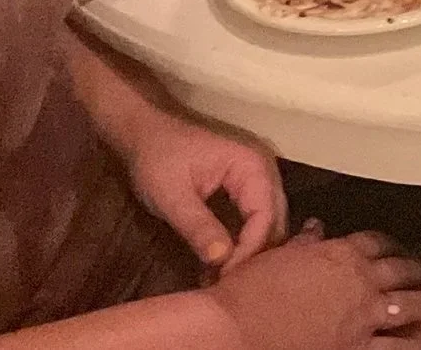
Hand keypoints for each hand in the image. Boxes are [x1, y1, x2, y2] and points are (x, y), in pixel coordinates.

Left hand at [120, 110, 285, 273]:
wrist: (145, 133)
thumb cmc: (158, 158)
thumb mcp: (172, 195)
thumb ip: (197, 226)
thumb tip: (221, 259)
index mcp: (251, 166)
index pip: (265, 217)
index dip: (249, 251)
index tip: (225, 279)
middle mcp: (264, 171)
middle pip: (275, 222)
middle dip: (254, 256)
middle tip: (226, 286)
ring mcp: (258, 179)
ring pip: (269, 224)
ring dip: (250, 252)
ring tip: (223, 280)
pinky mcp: (246, 189)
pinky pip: (256, 220)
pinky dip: (244, 243)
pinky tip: (223, 265)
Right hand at [209, 223, 420, 349]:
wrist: (237, 329)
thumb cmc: (250, 291)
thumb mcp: (277, 256)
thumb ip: (304, 243)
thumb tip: (316, 228)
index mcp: (340, 254)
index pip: (375, 243)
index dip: (390, 245)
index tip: (399, 248)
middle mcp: (359, 282)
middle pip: (402, 271)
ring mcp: (362, 318)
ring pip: (410, 308)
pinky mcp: (356, 348)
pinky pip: (397, 348)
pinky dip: (420, 346)